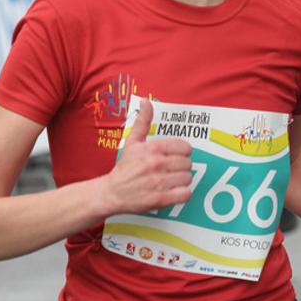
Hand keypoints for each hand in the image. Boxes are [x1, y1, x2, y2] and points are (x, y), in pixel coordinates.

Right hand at [99, 99, 192, 216]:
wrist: (112, 192)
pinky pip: (186, 194)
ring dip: (181, 180)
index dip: (182, 152)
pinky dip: (182, 194)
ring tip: (171, 181)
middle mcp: (157, 164)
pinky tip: (173, 191)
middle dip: (181, 167)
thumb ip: (142, 121)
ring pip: (188, 178)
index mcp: (152, 148)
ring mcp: (159, 182)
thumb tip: (146, 101)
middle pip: (187, 163)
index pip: (185, 147)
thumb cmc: (125, 167)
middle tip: (171, 170)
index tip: (175, 156)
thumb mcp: (132, 141)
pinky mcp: (161, 199)